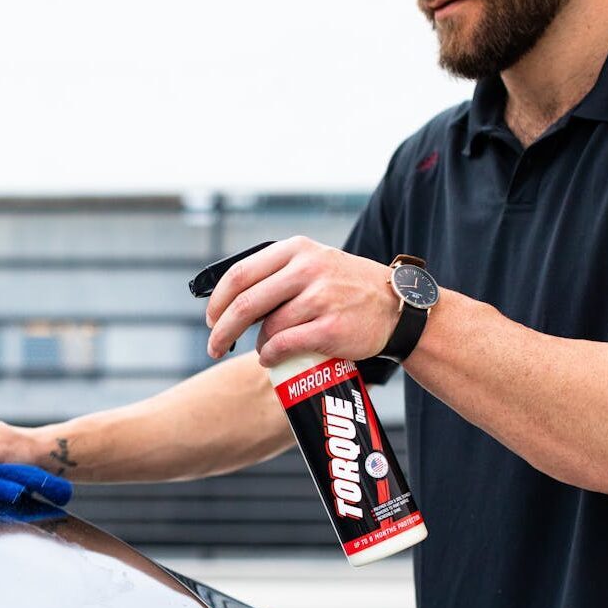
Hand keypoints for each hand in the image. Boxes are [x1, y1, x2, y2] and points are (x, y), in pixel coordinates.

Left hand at [205, 236, 398, 366]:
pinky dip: (270, 356)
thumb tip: (227, 300)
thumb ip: (276, 274)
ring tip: (263, 349)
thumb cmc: (345, 289)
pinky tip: (271, 358)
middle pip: (245, 303)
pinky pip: (285, 345)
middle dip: (222, 330)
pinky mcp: (332, 328)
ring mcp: (321, 298)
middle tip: (214, 347)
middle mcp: (308, 269)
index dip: (217, 301)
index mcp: (297, 249)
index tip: (210, 319)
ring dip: (256, 345)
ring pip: (266, 327)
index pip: (240, 274)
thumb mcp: (313, 264)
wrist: (396, 307)